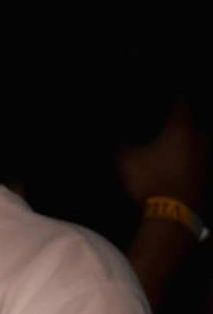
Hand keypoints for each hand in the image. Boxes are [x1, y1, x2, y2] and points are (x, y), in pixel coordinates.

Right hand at [115, 93, 206, 212]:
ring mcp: (205, 157)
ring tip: (164, 152)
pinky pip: (194, 163)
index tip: (161, 99)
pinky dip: (185, 163)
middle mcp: (199, 137)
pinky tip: (171, 171)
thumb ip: (117, 142)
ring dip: (181, 145)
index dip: (170, 97)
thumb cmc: (151, 181)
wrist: (172, 216)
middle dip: (175, 124)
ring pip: (193, 143)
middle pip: (189, 122)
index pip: (180, 100)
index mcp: (181, 126)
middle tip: (159, 129)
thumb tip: (110, 135)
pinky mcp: (205, 176)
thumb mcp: (124, 159)